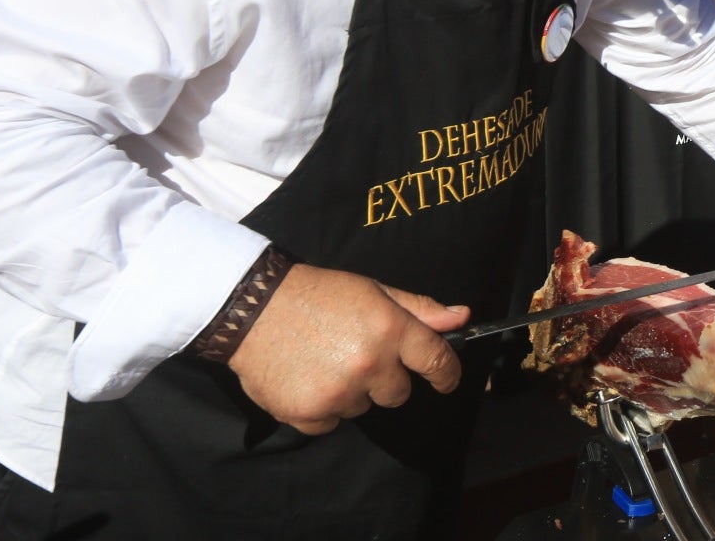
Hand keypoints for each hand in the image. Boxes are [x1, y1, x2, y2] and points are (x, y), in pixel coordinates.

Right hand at [228, 263, 466, 435]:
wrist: (252, 308)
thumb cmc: (318, 295)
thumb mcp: (373, 291)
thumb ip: (419, 309)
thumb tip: (462, 318)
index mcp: (390, 329)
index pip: (437, 361)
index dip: (448, 374)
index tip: (447, 380)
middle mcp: (369, 364)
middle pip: (399, 393)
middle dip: (385, 378)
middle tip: (357, 355)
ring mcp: (339, 392)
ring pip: (363, 407)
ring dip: (351, 391)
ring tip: (325, 361)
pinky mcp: (309, 413)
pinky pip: (331, 423)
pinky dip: (322, 408)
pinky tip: (306, 378)